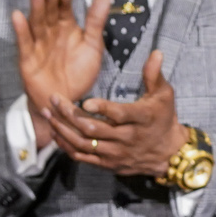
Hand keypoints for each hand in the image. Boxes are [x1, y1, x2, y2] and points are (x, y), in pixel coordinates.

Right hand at [13, 0, 111, 149]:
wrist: (66, 102)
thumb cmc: (79, 73)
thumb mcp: (93, 46)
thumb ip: (96, 20)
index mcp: (66, 28)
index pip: (64, 8)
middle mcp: (51, 33)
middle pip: (48, 12)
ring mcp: (38, 45)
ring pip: (36, 23)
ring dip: (35, 7)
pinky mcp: (27, 59)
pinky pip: (24, 43)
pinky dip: (21, 30)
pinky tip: (18, 16)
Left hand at [47, 50, 186, 177]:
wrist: (167, 153)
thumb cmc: (163, 118)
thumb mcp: (164, 95)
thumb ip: (154, 75)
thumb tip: (156, 53)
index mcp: (141, 119)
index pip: (119, 115)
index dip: (102, 109)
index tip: (85, 101)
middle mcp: (127, 138)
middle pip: (93, 129)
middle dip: (69, 114)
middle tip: (54, 100)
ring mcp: (116, 153)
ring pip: (84, 143)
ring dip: (62, 129)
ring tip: (48, 114)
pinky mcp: (108, 164)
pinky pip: (82, 156)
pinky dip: (66, 145)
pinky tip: (55, 132)